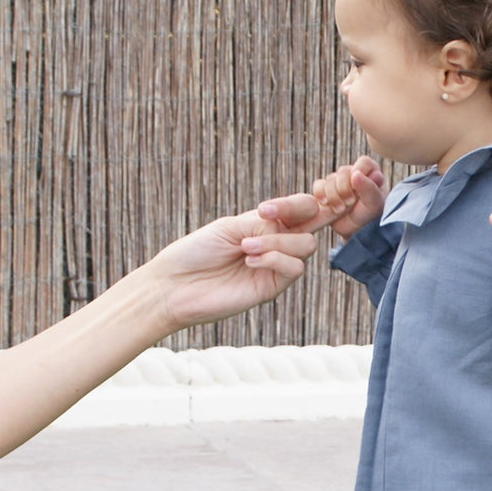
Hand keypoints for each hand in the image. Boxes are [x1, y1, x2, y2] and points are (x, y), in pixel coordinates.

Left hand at [146, 194, 324, 329]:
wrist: (176, 285)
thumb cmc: (197, 251)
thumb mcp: (231, 226)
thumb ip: (265, 224)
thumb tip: (292, 230)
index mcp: (266, 223)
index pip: (301, 207)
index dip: (296, 204)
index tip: (265, 209)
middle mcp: (277, 242)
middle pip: (315, 220)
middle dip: (296, 211)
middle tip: (264, 216)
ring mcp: (278, 265)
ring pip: (307, 245)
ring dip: (277, 242)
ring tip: (246, 248)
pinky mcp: (275, 286)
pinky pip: (295, 268)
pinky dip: (274, 260)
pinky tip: (249, 263)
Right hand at [300, 155, 386, 238]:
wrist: (357, 234)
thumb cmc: (371, 218)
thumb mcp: (375, 204)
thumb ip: (369, 188)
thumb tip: (355, 174)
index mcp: (372, 174)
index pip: (364, 162)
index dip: (358, 173)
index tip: (358, 189)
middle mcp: (355, 175)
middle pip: (343, 171)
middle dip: (344, 188)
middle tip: (350, 203)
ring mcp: (340, 182)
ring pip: (330, 179)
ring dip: (333, 195)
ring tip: (341, 210)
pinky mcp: (326, 191)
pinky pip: (318, 185)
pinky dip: (320, 194)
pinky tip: (326, 204)